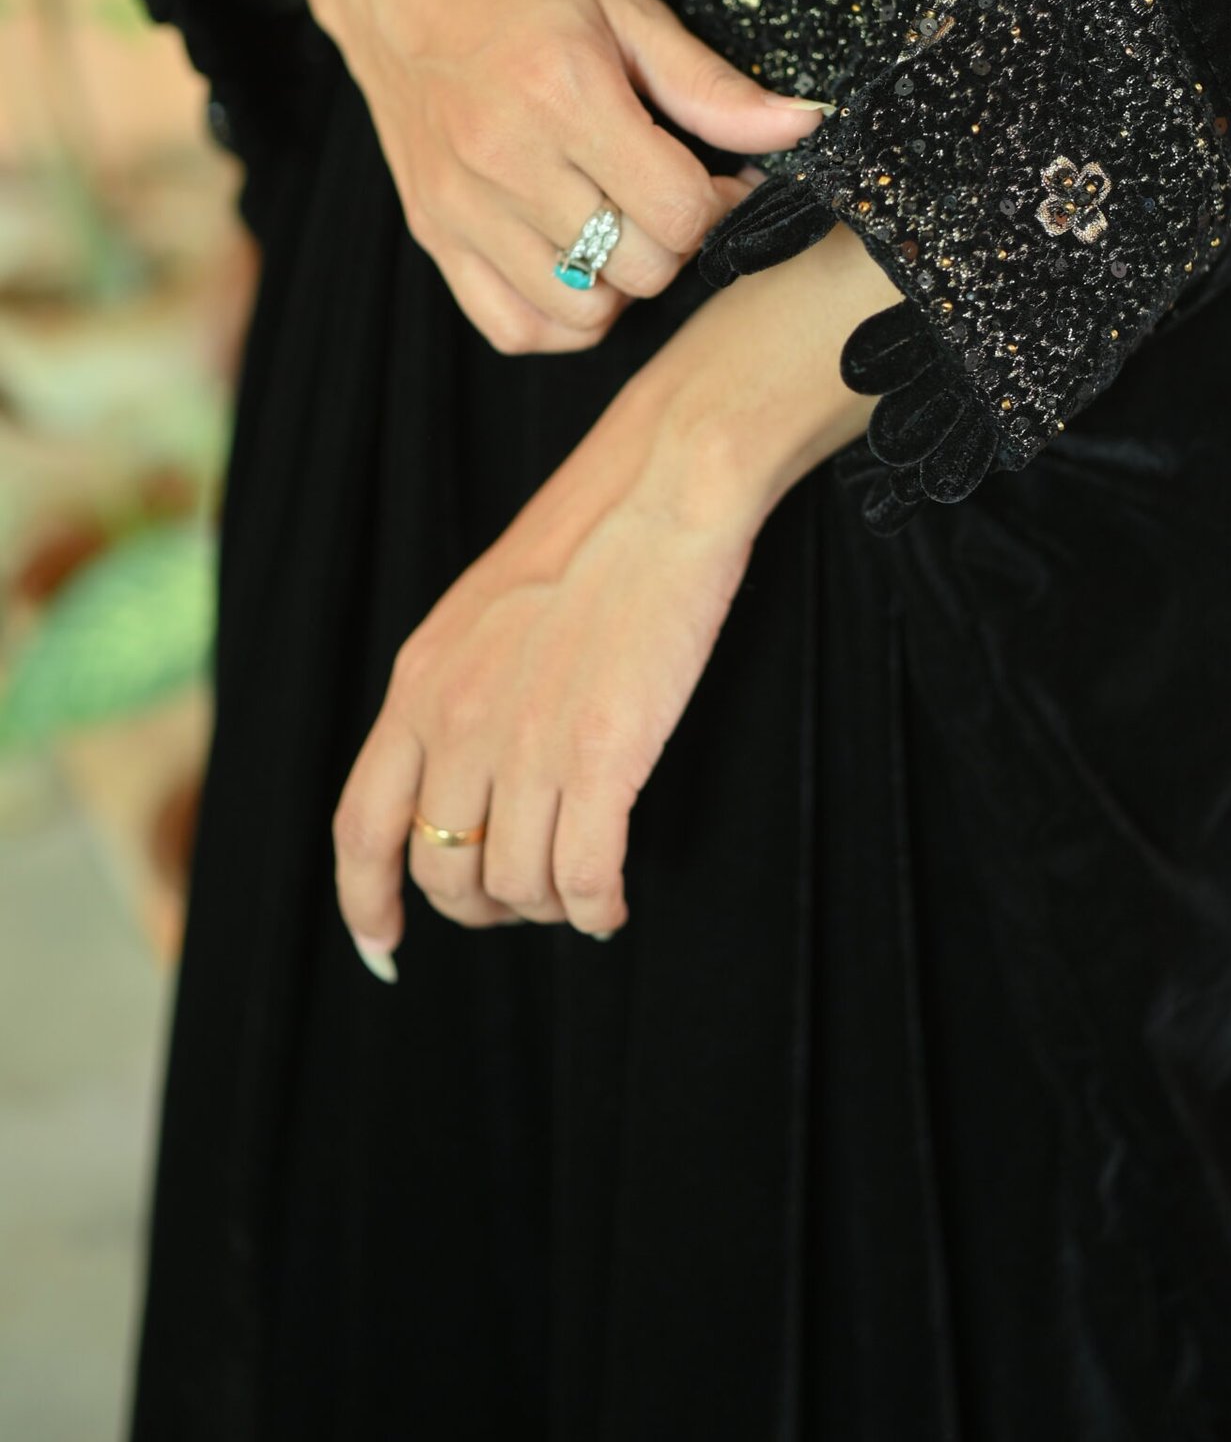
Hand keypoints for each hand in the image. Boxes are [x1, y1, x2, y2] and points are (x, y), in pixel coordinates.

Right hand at [233, 0, 826, 353]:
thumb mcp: (626, 13)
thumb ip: (712, 85)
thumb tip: (803, 126)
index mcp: (565, 95)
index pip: (680, 210)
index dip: (722, 203)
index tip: (717, 177)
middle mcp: (508, 159)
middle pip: (642, 267)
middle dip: (676, 239)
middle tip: (668, 195)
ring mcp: (464, 208)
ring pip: (585, 312)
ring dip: (621, 282)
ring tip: (618, 227)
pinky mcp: (434, 237)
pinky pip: (516, 329)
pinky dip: (559, 316)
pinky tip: (574, 264)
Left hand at [333, 223, 890, 971]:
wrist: (658, 491)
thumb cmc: (585, 542)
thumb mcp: (477, 617)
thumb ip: (451, 697)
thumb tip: (450, 784)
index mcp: (417, 686)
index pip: (361, 827)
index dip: (368, 903)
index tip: (386, 949)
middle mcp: (457, 724)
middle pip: (444, 872)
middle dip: (485, 905)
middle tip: (528, 896)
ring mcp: (529, 745)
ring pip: (518, 885)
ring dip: (549, 905)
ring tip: (581, 886)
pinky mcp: (604, 756)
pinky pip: (585, 879)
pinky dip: (597, 908)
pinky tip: (612, 901)